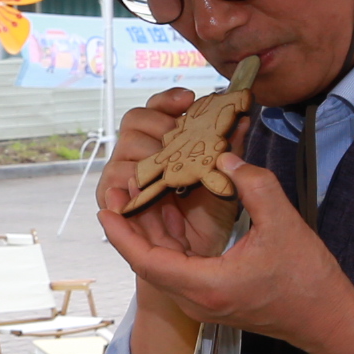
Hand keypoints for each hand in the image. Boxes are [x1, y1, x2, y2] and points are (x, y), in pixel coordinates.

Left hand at [98, 139, 353, 353]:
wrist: (326, 319)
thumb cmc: (308, 278)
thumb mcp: (283, 223)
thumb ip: (253, 185)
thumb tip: (224, 159)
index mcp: (206, 285)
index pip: (146, 260)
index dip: (121, 233)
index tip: (104, 207)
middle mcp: (196, 299)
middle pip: (147, 262)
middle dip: (128, 226)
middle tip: (117, 190)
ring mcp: (202, 303)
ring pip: (161, 266)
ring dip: (147, 234)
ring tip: (137, 195)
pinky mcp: (211, 299)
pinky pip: (177, 269)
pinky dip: (168, 243)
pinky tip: (169, 214)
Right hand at [99, 85, 245, 263]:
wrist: (196, 254)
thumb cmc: (209, 217)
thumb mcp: (226, 181)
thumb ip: (230, 149)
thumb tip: (242, 118)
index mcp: (164, 141)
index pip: (157, 108)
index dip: (169, 99)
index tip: (189, 99)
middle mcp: (140, 152)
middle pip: (136, 119)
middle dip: (161, 124)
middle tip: (184, 139)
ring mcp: (123, 172)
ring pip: (126, 145)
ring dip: (150, 151)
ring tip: (173, 162)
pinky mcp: (111, 197)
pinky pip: (114, 180)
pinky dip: (128, 180)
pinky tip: (147, 184)